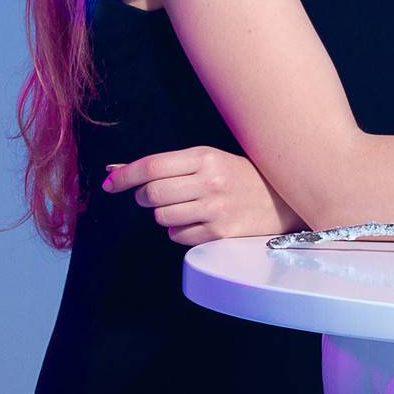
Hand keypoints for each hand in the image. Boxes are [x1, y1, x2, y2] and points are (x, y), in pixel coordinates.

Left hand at [101, 146, 301, 245]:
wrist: (284, 198)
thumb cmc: (240, 176)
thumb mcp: (207, 160)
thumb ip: (164, 165)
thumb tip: (113, 168)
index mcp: (206, 157)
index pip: (152, 166)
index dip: (124, 175)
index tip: (109, 182)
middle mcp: (210, 182)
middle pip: (151, 194)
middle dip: (144, 197)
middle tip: (153, 195)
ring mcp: (216, 210)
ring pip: (162, 217)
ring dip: (163, 214)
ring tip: (183, 207)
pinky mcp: (220, 234)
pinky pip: (178, 236)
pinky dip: (179, 231)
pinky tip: (197, 221)